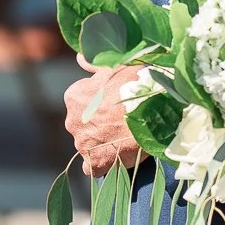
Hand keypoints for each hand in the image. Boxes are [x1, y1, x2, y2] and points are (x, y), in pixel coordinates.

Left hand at [63, 59, 146, 176]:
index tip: (115, 104)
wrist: (152, 111)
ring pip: (89, 145)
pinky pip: (93, 167)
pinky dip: (102, 164)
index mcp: (74, 96)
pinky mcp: (95, 163)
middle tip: (122, 122)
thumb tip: (80, 57)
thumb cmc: (136, 84)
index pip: (81, 102)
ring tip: (125, 139)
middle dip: (98, 125)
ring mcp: (82, 144)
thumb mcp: (116, 66)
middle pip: (84, 124)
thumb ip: (94, 64)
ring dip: (102, 143)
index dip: (99, 104)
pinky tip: (116, 158)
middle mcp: (72, 120)